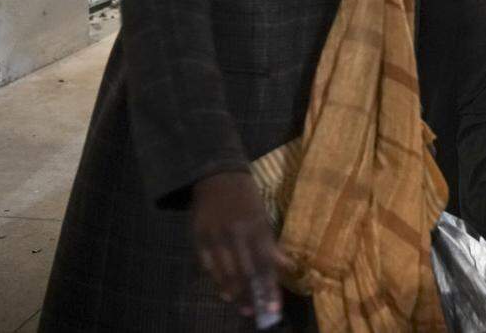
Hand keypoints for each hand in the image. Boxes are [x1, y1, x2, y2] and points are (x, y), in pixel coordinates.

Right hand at [191, 171, 288, 319]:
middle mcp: (236, 232)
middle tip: (256, 312)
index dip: (269, 287)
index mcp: (256, 226)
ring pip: (225, 271)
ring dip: (234, 292)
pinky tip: (223, 291)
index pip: (265, 263)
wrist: (217, 174)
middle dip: (252, 295)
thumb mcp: (262, 215)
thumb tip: (286, 266)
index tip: (274, 307)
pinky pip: (206, 263)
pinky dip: (215, 279)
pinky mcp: (198, 235)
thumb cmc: (245, 197)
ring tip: (242, 306)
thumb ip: (271, 243)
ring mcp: (215, 234)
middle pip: (245, 271)